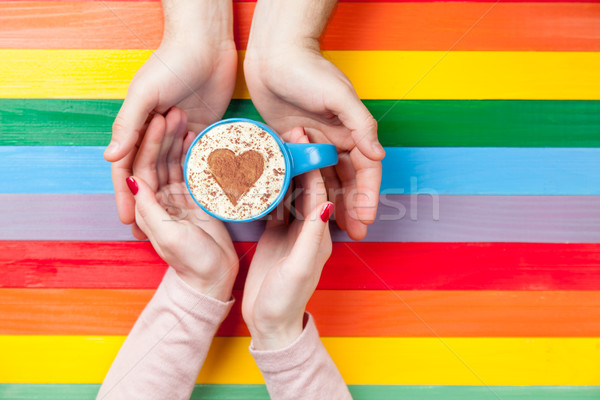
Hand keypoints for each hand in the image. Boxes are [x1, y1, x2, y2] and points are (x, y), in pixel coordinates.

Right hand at [105, 0, 236, 232]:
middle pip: (150, 176)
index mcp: (137, 126)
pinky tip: (200, 199)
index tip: (128, 223)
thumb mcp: (145, 93)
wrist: (207, 43)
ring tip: (175, 224)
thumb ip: (128, 126)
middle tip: (150, 235)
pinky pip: (196, 160)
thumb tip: (110, 158)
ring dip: (171, 196)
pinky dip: (196, 178)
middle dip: (149, 205)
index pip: (128, 169)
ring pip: (173, 172)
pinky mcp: (202, 130)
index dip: (127, 196)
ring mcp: (180, 134)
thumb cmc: (171, 61)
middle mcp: (156, 134)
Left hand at [126, 108, 238, 300]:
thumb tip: (130, 179)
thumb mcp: (168, 235)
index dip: (149, 143)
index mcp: (147, 208)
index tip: (158, 121)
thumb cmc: (191, 261)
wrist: (214, 278)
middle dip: (163, 136)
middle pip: (158, 161)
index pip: (143, 168)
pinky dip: (192, 154)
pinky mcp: (194, 200)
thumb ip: (149, 207)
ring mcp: (177, 199)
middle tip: (174, 112)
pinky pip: (190, 172)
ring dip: (176, 141)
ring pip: (173, 163)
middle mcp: (158, 200)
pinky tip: (196, 137)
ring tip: (185, 118)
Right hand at [242, 129, 333, 349]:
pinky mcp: (275, 234)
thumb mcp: (299, 267)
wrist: (269, 323)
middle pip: (306, 186)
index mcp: (319, 235)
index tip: (303, 139)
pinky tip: (260, 171)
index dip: (312, 164)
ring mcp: (292, 230)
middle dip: (300, 158)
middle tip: (289, 132)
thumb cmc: (286, 299)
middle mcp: (309, 228)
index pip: (319, 191)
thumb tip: (325, 203)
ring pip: (290, 191)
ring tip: (274, 143)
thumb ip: (312, 237)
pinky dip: (269, 186)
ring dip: (285, 168)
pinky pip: (274, 204)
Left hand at [244, 1, 383, 240]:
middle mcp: (335, 141)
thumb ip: (361, 125)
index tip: (366, 219)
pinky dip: (303, 191)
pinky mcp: (291, 145)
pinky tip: (300, 209)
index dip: (368, 195)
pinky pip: (300, 174)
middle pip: (347, 181)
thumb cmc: (308, 70)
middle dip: (352, 207)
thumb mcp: (338, 96)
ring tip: (330, 230)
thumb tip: (379, 154)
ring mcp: (313, 144)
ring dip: (329, 204)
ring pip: (325, 182)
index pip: (366, 170)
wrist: (273, 57)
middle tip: (353, 234)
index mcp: (351, 131)